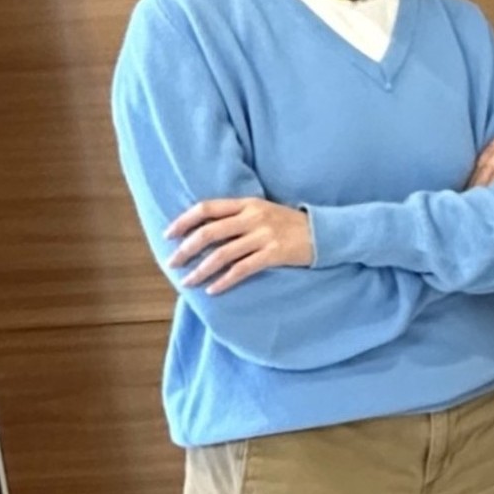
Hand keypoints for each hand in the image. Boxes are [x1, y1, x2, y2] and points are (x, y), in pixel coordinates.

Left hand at [166, 197, 313, 292]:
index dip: (184, 221)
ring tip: (188, 281)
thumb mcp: (264, 211)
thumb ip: (238, 217)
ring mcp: (264, 236)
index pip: (207, 208)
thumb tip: (206, 231)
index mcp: (248, 204)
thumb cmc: (291, 224)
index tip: (169, 235)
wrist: (325, 233)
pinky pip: (242, 269)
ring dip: (201, 269)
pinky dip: (225, 280)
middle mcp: (253, 217)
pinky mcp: (274, 254)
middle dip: (186, 249)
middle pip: (209, 232)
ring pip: (222, 254)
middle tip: (172, 263)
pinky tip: (213, 290)